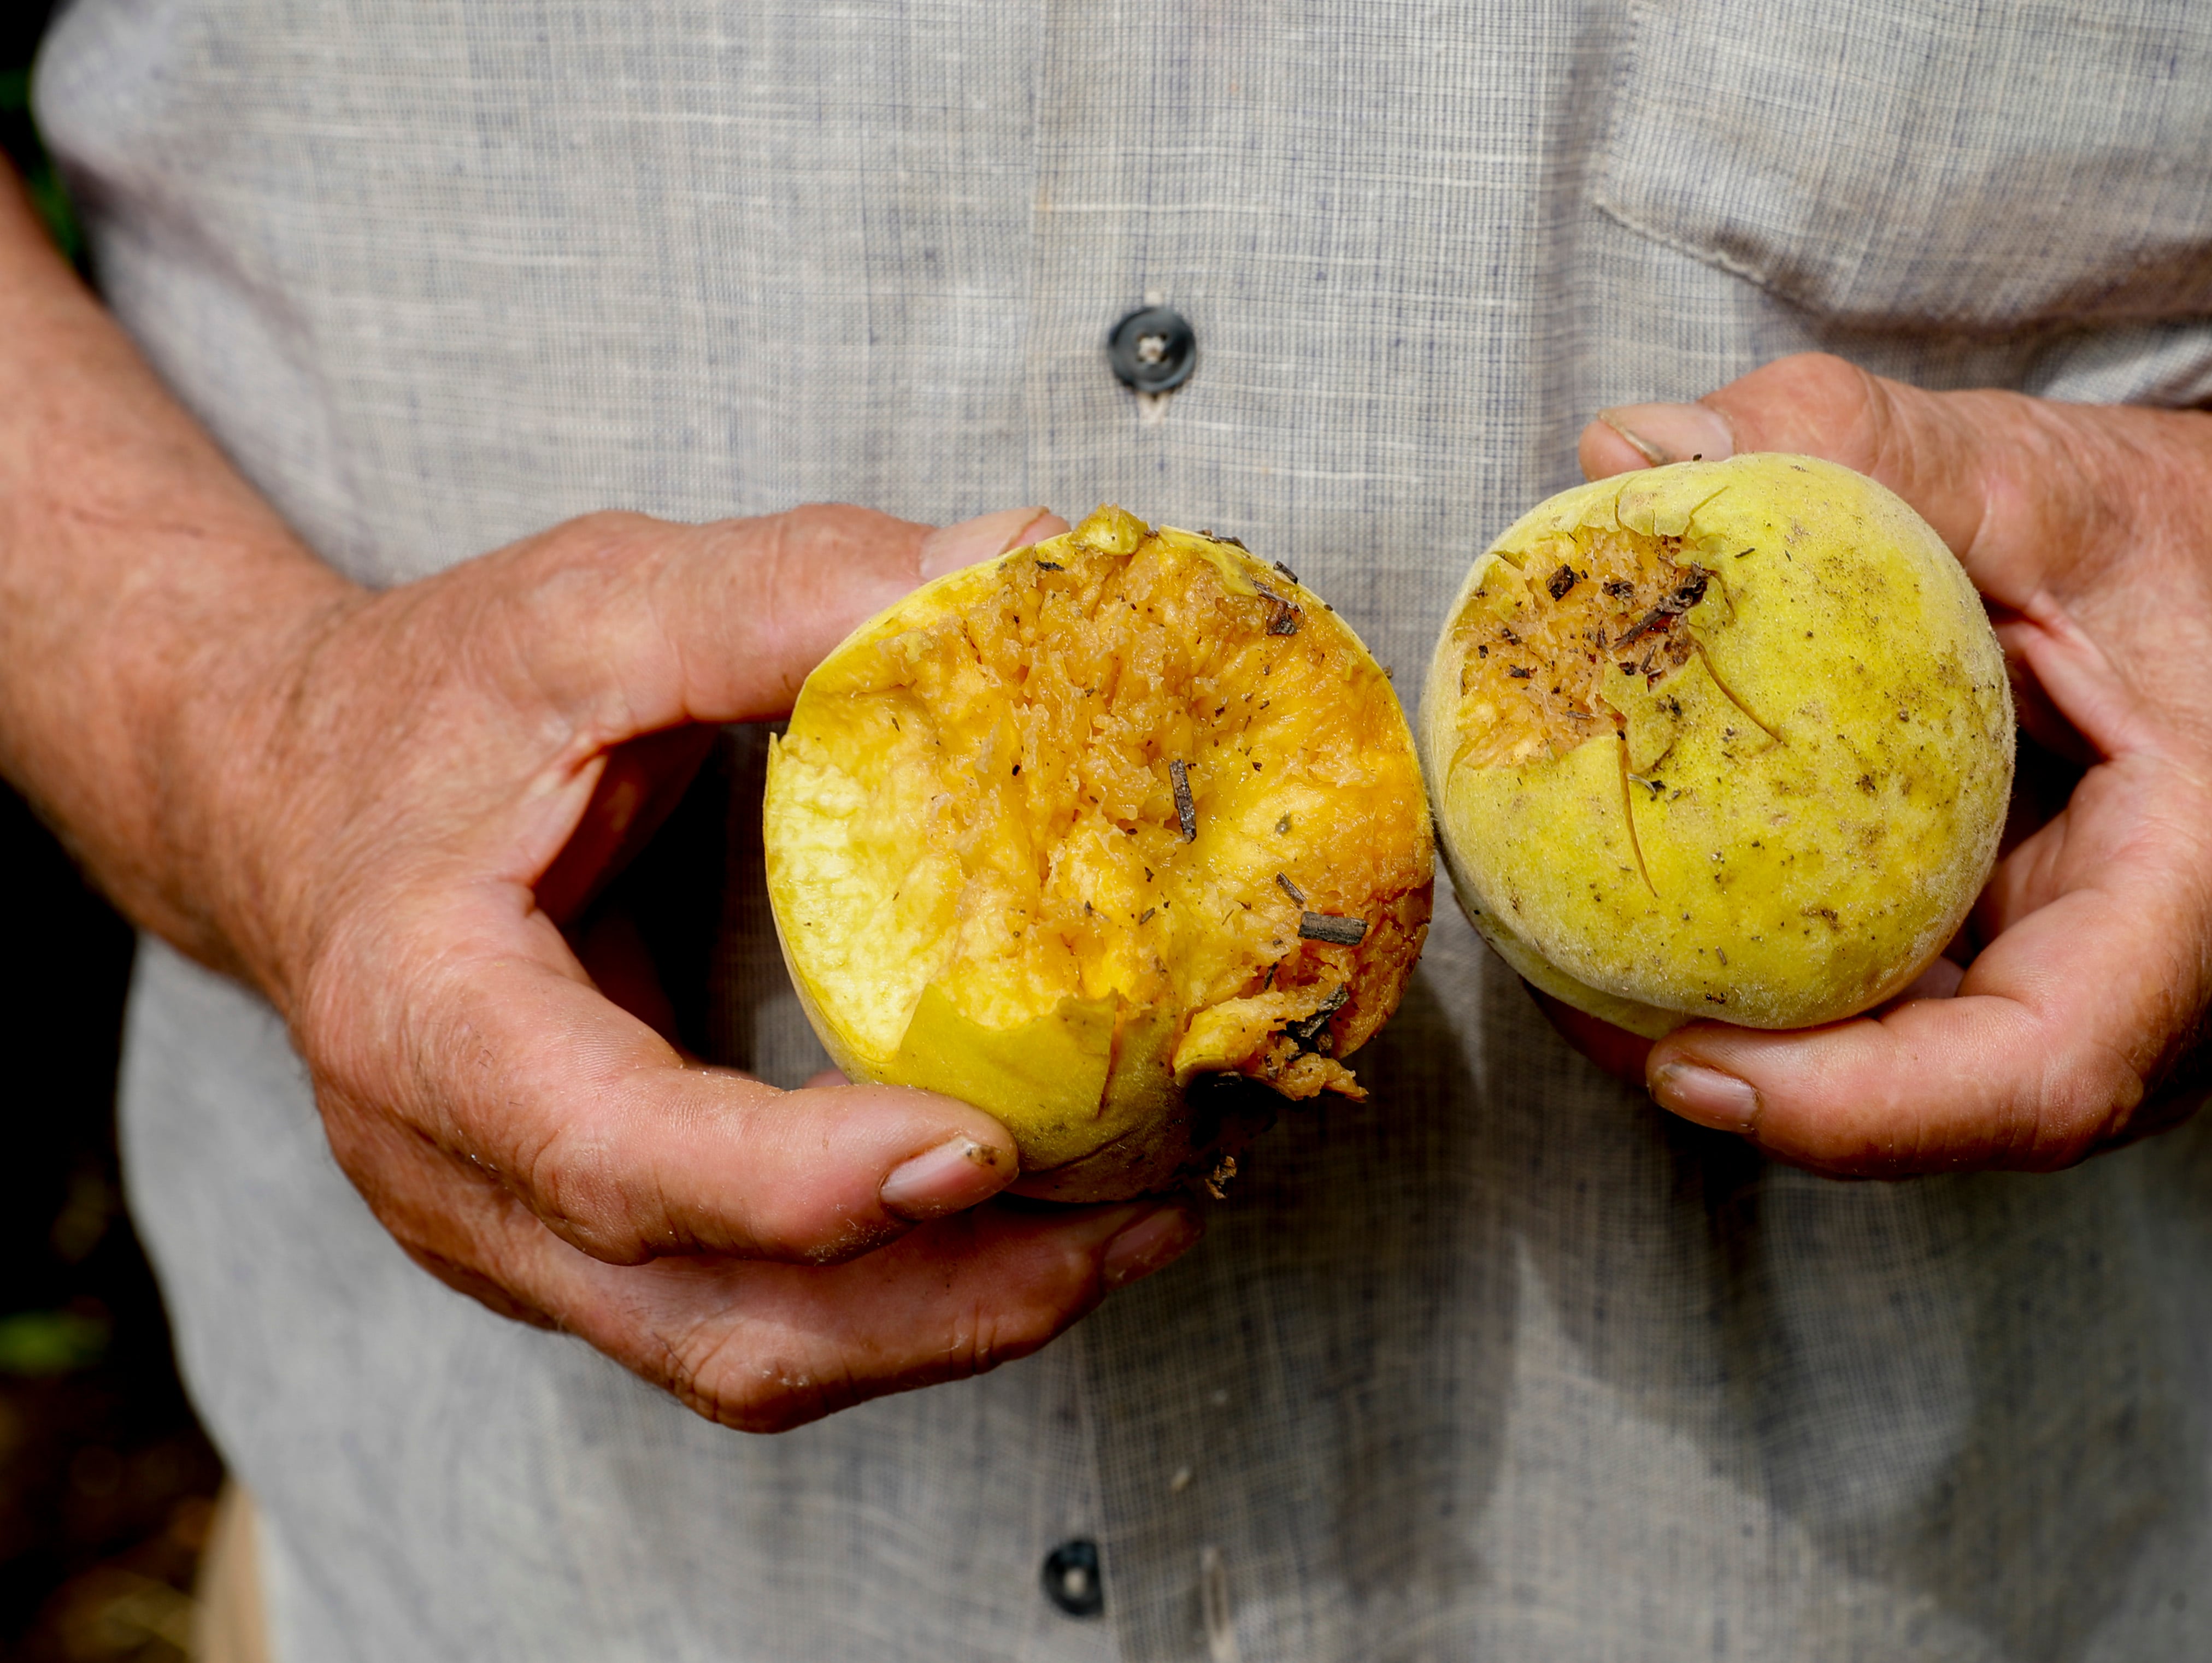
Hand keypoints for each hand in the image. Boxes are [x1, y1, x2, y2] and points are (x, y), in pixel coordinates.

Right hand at [192, 502, 1199, 1429]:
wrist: (278, 793)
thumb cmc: (424, 701)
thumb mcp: (587, 609)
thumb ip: (788, 593)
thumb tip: (1021, 565)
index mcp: (427, 1020)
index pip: (618, 1155)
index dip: (805, 1183)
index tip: (984, 1147)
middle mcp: (460, 1177)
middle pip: (714, 1323)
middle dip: (947, 1301)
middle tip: (1137, 1220)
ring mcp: (520, 1235)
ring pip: (749, 1356)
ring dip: (954, 1319)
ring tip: (1127, 1233)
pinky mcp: (587, 1245)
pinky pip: (756, 1319)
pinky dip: (904, 1294)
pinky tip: (1032, 1219)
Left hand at [1559, 318, 2211, 1175]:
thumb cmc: (2192, 528)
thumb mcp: (2036, 467)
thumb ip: (1850, 445)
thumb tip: (1625, 447)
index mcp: (2204, 881)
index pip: (2041, 1071)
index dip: (1856, 1109)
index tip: (1686, 1066)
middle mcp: (2175, 986)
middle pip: (1955, 1111)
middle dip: (1758, 1089)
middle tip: (1575, 997)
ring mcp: (2117, 1000)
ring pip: (1924, 1088)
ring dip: (1757, 1055)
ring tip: (1584, 971)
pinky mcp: (2053, 975)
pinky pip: (1918, 1022)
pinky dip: (1793, 992)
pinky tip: (1662, 926)